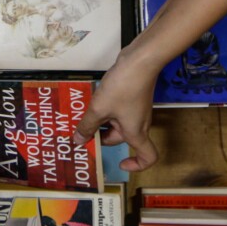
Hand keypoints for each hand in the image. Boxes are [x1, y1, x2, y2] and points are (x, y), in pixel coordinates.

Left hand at [74, 44, 159, 171]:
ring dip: (100, 120)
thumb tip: (78, 141)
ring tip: (82, 113)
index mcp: (135, 132)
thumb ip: (87, 126)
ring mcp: (137, 109)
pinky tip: (91, 99)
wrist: (140, 60)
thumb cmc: (122, 88)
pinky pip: (117, 109)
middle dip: (101, 135)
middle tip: (81, 128)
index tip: (120, 162)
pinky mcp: (133, 96)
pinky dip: (105, 108)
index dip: (136, 165)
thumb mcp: (99, 109)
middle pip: (121, 138)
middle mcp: (140, 123)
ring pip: (117, 122)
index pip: (148, 157)